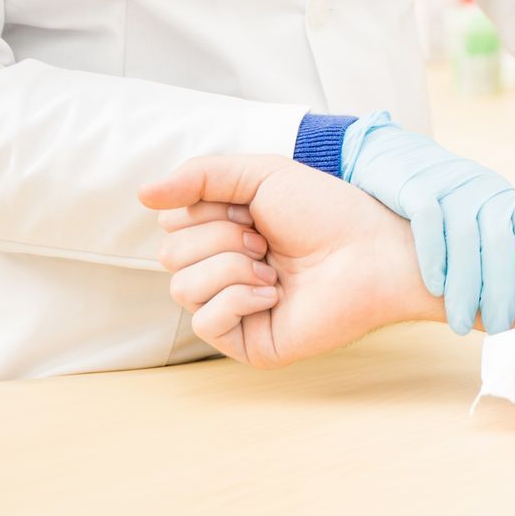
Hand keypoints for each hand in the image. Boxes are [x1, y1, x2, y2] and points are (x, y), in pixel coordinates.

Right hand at [139, 155, 436, 368]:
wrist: (372, 252)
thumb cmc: (328, 211)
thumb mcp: (260, 173)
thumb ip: (200, 175)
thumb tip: (142, 193)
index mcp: (226, 231)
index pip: (171, 222)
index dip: (207, 209)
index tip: (252, 208)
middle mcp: (225, 270)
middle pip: (169, 254)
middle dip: (219, 238)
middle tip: (266, 240)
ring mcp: (235, 308)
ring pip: (181, 287)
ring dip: (230, 267)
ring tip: (274, 267)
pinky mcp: (247, 342)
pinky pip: (204, 322)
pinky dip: (237, 299)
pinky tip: (274, 294)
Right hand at [341, 112, 514, 334]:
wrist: (392, 158)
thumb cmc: (441, 204)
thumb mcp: (475, 216)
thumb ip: (493, 249)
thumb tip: (514, 309)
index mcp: (504, 198)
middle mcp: (484, 188)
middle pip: (499, 243)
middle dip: (500, 290)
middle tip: (499, 327)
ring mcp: (451, 184)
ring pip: (465, 239)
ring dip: (464, 286)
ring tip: (461, 323)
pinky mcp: (416, 185)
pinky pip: (428, 223)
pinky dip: (433, 257)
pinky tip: (435, 288)